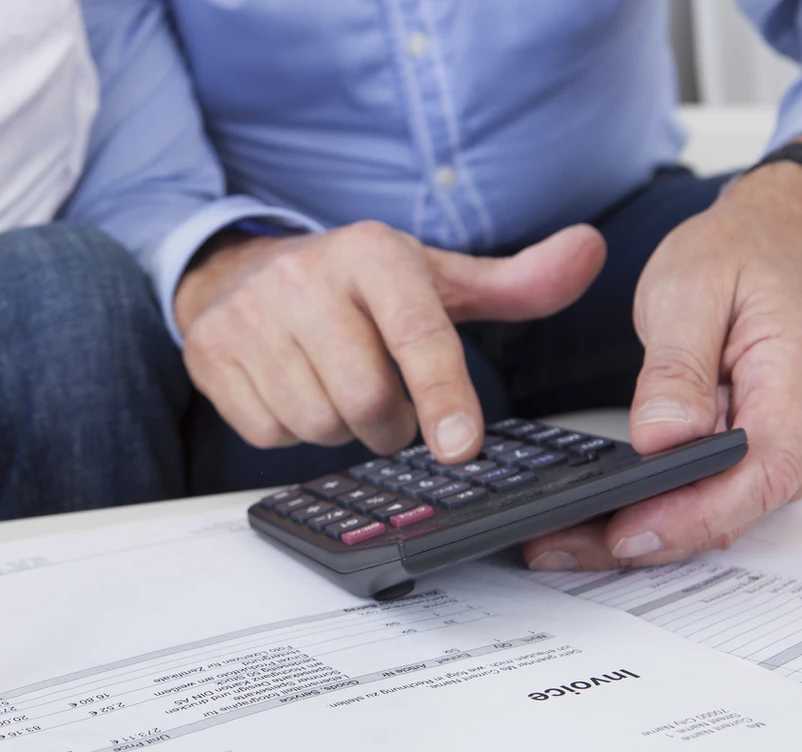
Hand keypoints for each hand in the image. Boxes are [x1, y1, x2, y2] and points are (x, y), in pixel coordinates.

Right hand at [176, 221, 605, 461]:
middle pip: (366, 399)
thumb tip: (590, 252)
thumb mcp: (432, 276)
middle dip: (389, 423)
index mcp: (370, 253)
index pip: (417, 334)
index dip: (444, 397)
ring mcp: (249, 317)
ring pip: (317, 421)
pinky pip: (269, 431)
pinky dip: (291, 428)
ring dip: (340, 427)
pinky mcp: (211, 356)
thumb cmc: (351, 283)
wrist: (237, 268)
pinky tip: (294, 391)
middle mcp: (304, 278)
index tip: (464, 448)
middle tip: (388, 406)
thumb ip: (515, 281)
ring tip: (338, 389)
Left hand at [524, 149, 801, 570]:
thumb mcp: (691, 290)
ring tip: (562, 543)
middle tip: (562, 548)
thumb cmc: (734, 256)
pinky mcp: (756, 454)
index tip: (626, 532)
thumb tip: (664, 437)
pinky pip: (711, 498)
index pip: (759, 473)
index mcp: (800, 379)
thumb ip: (676, 367)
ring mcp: (787, 446)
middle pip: (736, 509)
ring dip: (647, 534)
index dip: (693, 515)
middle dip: (652, 538)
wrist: (766, 239)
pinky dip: (657, 514)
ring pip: (720, 514)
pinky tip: (597, 521)